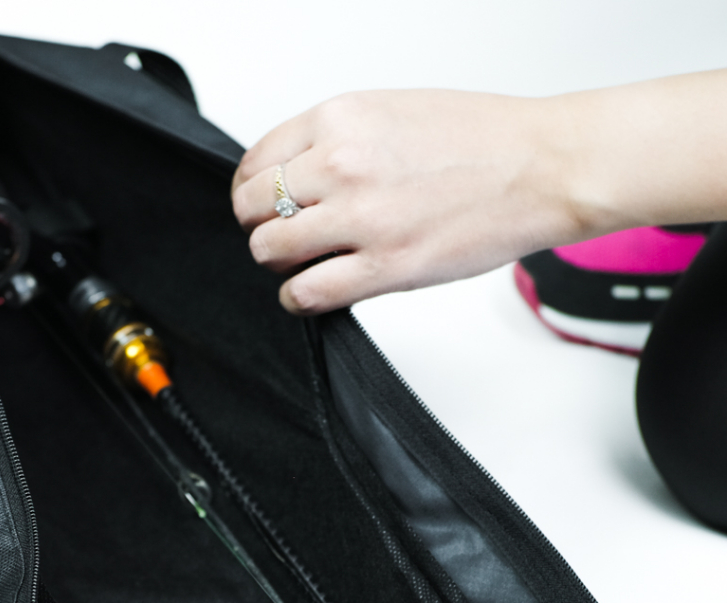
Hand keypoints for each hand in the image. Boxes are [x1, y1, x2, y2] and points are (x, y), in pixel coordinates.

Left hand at [231, 89, 590, 314]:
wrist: (544, 166)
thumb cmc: (482, 139)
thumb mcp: (392, 112)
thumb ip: (338, 140)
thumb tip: (296, 174)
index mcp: (340, 118)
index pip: (256, 161)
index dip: (251, 190)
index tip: (261, 205)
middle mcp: (341, 164)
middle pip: (251, 209)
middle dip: (260, 226)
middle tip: (284, 236)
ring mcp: (361, 218)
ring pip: (269, 251)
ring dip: (279, 263)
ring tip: (305, 264)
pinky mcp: (384, 266)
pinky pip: (305, 292)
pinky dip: (298, 298)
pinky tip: (313, 292)